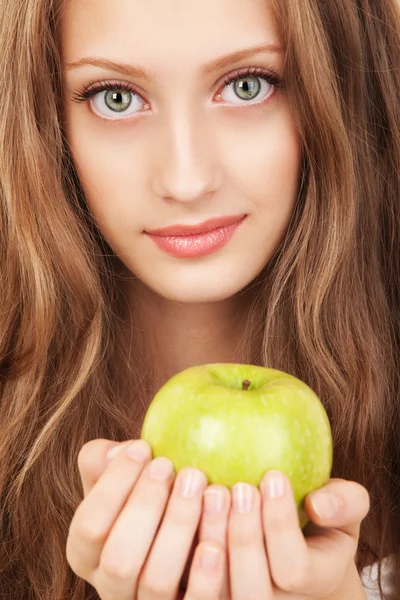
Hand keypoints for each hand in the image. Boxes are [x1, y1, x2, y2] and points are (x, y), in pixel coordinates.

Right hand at [66, 438, 226, 599]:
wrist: (188, 539)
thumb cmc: (150, 497)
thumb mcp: (121, 480)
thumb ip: (105, 461)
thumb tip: (118, 452)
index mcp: (87, 553)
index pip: (90, 525)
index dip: (114, 484)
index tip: (143, 446)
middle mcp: (112, 586)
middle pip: (119, 559)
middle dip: (145, 505)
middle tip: (170, 464)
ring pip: (156, 581)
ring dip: (179, 528)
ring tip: (203, 483)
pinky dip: (205, 575)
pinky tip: (217, 540)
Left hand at [194, 470, 369, 598]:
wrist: (285, 535)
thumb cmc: (316, 512)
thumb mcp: (345, 505)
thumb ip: (346, 502)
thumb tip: (319, 504)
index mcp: (310, 582)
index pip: (294, 570)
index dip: (281, 525)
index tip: (273, 475)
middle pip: (251, 589)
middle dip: (245, 536)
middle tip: (238, 486)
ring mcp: (232, 597)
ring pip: (212, 590)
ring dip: (208, 535)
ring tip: (206, 487)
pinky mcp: (198, 587)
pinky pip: (182, 575)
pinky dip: (178, 535)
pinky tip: (178, 490)